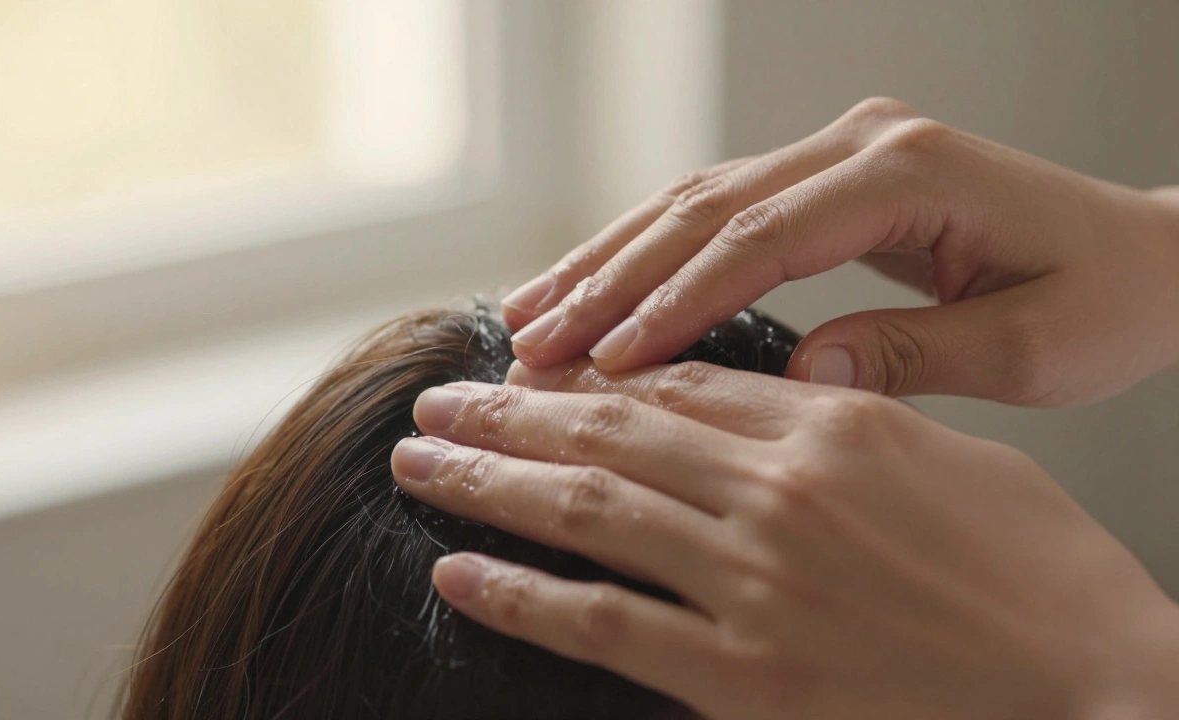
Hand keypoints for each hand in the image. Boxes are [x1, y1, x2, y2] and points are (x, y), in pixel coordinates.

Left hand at [390, 361, 1178, 718]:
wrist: (1106, 700)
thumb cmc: (1048, 580)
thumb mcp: (957, 460)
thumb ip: (852, 419)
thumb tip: (768, 392)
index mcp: (836, 425)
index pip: (681, 382)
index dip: (594, 373)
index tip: (534, 368)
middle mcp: (779, 491)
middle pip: (610, 429)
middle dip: (510, 410)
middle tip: (438, 399)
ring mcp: (754, 584)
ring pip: (587, 509)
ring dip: (488, 479)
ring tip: (418, 459)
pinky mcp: (745, 679)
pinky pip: (604, 623)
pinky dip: (521, 595)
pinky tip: (457, 573)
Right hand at [501, 97, 1178, 405]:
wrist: (1147, 257)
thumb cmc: (1104, 301)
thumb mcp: (1031, 348)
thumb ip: (915, 357)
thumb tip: (801, 373)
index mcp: (909, 173)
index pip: (762, 239)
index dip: (675, 301)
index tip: (607, 363)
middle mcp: (861, 143)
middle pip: (704, 207)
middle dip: (610, 279)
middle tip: (531, 342)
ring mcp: (839, 151)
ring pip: (693, 201)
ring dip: (607, 260)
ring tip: (529, 314)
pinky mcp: (827, 177)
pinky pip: (716, 211)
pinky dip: (646, 254)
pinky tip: (593, 288)